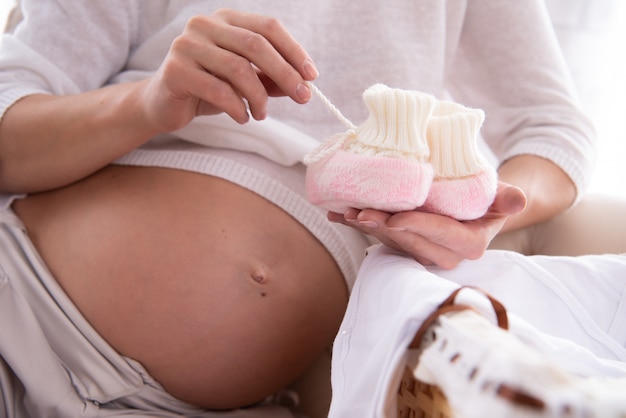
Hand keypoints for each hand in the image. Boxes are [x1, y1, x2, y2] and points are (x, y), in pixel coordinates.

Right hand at [138, 8, 317, 130]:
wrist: (163, 104)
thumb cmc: (208, 89)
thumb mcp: (245, 82)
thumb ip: (271, 79)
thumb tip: (304, 85)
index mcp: (225, 20)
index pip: (268, 27)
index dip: (294, 51)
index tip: (312, 76)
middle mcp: (204, 25)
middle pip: (256, 45)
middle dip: (285, 74)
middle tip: (303, 98)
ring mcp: (187, 45)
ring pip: (239, 69)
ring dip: (259, 97)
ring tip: (262, 114)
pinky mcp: (176, 70)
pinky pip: (218, 90)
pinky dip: (237, 107)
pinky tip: (243, 117)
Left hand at [328, 182, 526, 268]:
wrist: (471, 203)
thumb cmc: (486, 198)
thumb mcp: (499, 196)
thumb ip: (506, 198)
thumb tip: (517, 200)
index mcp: (468, 244)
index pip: (445, 238)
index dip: (422, 228)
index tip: (400, 217)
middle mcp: (442, 253)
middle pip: (411, 243)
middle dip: (386, 229)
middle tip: (363, 212)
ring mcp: (418, 249)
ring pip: (390, 241)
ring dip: (367, 227)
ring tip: (346, 210)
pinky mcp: (400, 242)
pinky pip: (377, 235)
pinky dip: (355, 224)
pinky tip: (336, 213)